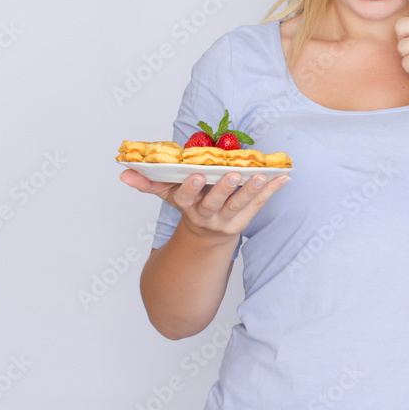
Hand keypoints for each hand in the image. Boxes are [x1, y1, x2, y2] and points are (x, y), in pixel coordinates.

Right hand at [120, 169, 289, 240]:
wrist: (206, 236)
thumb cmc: (190, 204)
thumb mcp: (168, 194)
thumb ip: (149, 183)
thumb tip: (124, 173)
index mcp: (188, 206)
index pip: (186, 197)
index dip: (191, 186)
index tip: (196, 174)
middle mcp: (207, 215)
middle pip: (215, 202)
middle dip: (223, 188)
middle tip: (232, 174)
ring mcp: (227, 220)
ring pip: (240, 205)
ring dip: (252, 189)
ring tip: (262, 175)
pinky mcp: (245, 220)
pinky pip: (260, 204)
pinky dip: (272, 190)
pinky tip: (284, 177)